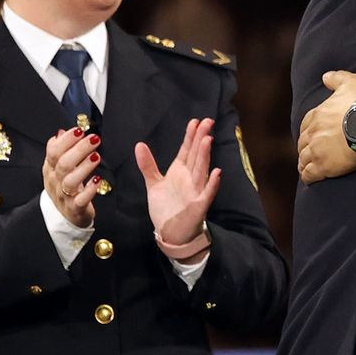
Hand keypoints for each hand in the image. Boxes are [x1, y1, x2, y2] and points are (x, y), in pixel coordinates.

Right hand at [43, 128, 102, 227]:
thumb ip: (59, 150)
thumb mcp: (57, 168)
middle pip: (63, 163)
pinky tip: (97, 180)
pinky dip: (89, 190)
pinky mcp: (75, 208)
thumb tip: (60, 132)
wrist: (64, 216)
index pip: (53, 152)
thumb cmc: (64, 187)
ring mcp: (64, 195)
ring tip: (96, 156)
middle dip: (79, 149)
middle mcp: (55, 181)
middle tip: (94, 139)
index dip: (65, 140)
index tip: (79, 130)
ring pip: (70, 181)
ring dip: (84, 167)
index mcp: (50, 169)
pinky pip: (80, 200)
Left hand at [136, 118, 222, 258]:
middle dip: (201, 138)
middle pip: (196, 155)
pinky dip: (212, 184)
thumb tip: (139, 145)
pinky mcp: (198, 206)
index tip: (195, 121)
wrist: (170, 233)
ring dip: (205, 156)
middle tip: (207, 121)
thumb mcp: (154, 184)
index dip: (190, 136)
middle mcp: (190, 178)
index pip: (187, 150)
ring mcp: (196, 191)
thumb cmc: (166, 208)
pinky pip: (207, 193)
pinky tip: (217, 173)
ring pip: (201, 170)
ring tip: (207, 140)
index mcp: (180, 171)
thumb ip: (148, 165)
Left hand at [297, 70, 355, 184]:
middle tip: (310, 152)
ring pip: (303, 159)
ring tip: (307, 167)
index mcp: (317, 114)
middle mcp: (313, 132)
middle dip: (305, 147)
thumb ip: (337, 78)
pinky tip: (309, 178)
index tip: (312, 135)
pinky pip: (309, 174)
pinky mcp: (324, 166)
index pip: (306, 124)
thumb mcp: (352, 82)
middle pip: (303, 142)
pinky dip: (307, 176)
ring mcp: (317, 150)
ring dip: (304, 162)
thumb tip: (325, 76)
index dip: (309, 130)